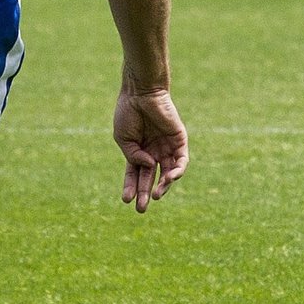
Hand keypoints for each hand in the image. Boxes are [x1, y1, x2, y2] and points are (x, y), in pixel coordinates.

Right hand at [113, 86, 188, 212]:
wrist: (141, 93)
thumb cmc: (128, 113)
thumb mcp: (123, 138)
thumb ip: (132, 155)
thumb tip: (147, 166)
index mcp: (137, 151)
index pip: (135, 174)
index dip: (131, 187)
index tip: (126, 200)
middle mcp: (153, 151)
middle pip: (151, 177)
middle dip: (146, 192)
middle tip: (141, 209)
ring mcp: (166, 147)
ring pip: (168, 173)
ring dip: (163, 186)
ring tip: (155, 196)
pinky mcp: (179, 141)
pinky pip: (181, 161)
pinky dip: (176, 171)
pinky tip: (168, 178)